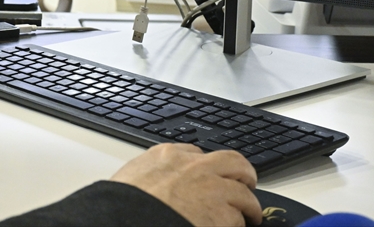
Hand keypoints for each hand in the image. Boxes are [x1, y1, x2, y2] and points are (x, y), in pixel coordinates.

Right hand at [111, 143, 261, 226]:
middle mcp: (195, 167)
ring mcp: (212, 189)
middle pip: (233, 162)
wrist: (128, 220)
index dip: (206, 167)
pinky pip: (240, 219)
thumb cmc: (124, 206)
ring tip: (249, 216)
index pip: (197, 153)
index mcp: (167, 156)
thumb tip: (154, 186)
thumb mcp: (131, 178)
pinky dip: (237, 226)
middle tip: (246, 185)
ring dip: (247, 205)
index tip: (209, 176)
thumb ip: (150, 176)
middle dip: (243, 174)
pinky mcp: (224, 214)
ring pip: (244, 192)